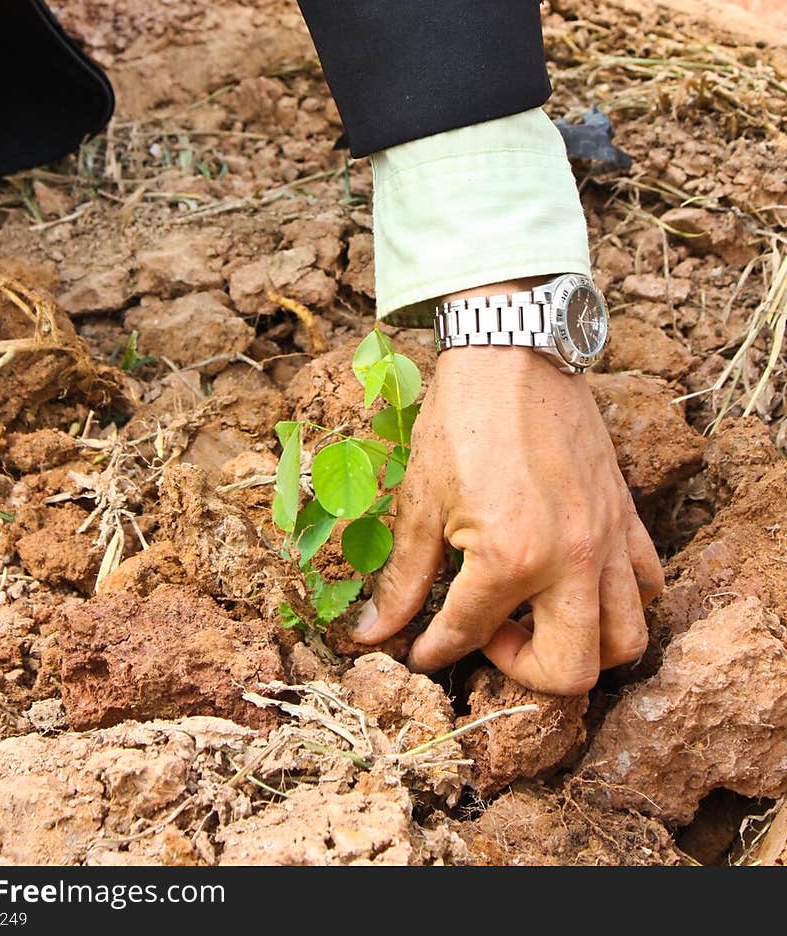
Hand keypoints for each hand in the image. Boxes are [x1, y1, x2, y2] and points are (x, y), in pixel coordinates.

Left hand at [352, 279, 663, 693]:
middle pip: (573, 670)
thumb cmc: (460, 417)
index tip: (418, 653)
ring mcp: (607, 540)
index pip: (468, 636)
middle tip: (490, 637)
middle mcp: (571, 560)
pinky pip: (647, 583)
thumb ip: (403, 578)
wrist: (511, 350)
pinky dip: (622, 600)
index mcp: (509, 558)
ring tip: (538, 618)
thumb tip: (375, 632)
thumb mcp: (420, 499)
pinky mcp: (624, 516)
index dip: (433, 652)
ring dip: (584, 646)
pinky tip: (578, 584)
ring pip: (626, 639)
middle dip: (524, 671)